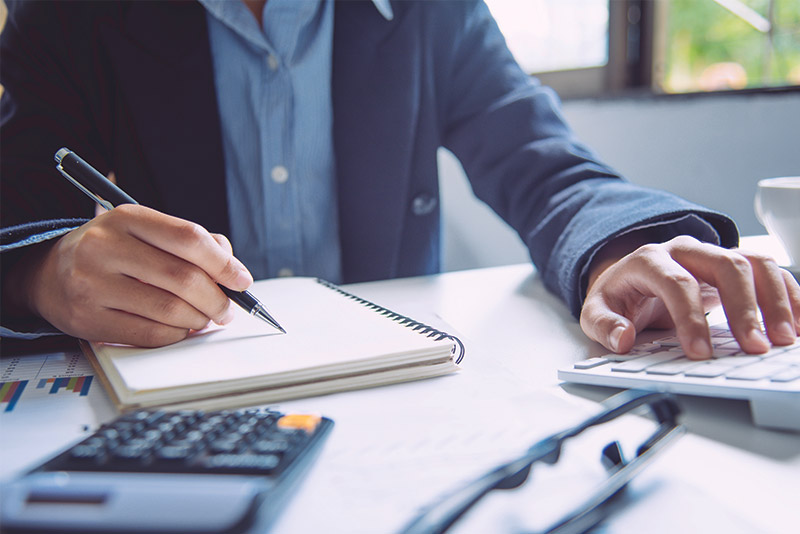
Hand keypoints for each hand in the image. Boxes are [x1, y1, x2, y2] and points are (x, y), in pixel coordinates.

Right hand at [13, 205, 252, 346]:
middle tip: (227, 309)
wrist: (49, 274)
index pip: (188, 238)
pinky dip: (176, 335)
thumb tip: (232, 269)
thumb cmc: (113, 252)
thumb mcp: (145, 232)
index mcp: (126, 218)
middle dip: (217, 299)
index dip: (224, 263)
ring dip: (198, 319)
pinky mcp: (87, 319)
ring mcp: (92, 284)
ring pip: (169, 310)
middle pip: (183, 278)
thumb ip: (190, 243)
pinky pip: (149, 334)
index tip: (242, 280)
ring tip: (204, 318)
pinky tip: (180, 329)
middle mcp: (105, 247)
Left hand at [580, 235, 799, 358]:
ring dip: (775, 300)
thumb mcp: (596, 311)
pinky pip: (769, 271)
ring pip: (754, 263)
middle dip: (744, 308)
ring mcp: (712, 254)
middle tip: (755, 347)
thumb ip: (603, 325)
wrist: (630, 278)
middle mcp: (684, 250)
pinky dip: (788, 294)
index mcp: (649, 260)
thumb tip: (622, 338)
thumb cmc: (618, 297)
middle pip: (725, 266)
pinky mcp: (733, 265)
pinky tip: (797, 324)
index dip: (691, 318)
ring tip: (784, 339)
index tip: (701, 353)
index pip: (676, 283)